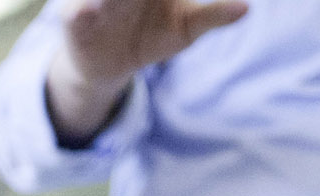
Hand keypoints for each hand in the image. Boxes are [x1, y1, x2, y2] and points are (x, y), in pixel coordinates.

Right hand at [46, 0, 245, 142]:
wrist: (110, 65)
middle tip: (153, 0)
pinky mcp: (73, 15)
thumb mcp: (186, 29)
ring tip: (116, 3)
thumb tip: (245, 9)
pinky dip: (86, 9)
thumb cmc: (151, 36)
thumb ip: (212, 15)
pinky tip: (93, 10)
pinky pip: (79, 10)